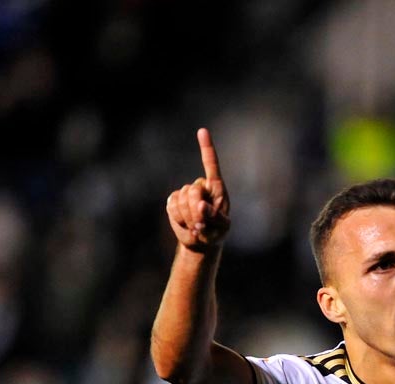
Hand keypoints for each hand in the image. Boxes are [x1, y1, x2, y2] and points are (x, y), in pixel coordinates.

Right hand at [166, 127, 230, 251]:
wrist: (201, 242)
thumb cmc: (217, 232)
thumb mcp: (222, 227)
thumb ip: (215, 217)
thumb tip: (201, 205)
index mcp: (217, 188)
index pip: (211, 165)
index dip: (206, 148)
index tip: (202, 131)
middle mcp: (200, 187)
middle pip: (192, 191)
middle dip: (196, 210)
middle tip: (202, 225)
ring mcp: (185, 193)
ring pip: (181, 199)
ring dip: (189, 217)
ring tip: (197, 226)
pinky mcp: (173, 201)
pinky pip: (172, 206)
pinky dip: (179, 219)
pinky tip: (186, 224)